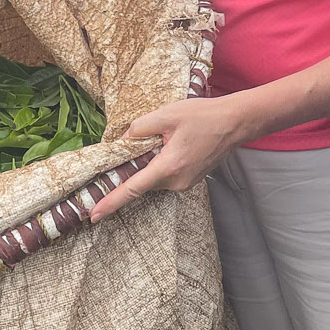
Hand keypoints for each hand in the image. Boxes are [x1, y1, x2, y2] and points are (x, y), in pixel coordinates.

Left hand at [89, 92, 257, 220]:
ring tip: (170, 138)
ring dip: (152, 161)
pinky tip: (175, 144)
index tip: (94, 215)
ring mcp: (185, 183)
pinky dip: (162, 163)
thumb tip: (123, 140)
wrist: (236, 122)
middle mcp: (176, 181)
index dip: (111, 202)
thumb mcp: (167, 114)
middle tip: (147, 142)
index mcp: (168, 167)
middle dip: (136, 165)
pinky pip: (167, 175)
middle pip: (143, 180)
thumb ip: (139, 128)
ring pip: (155, 177)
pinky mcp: (190, 180)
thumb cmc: (204, 116)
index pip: (132, 188)